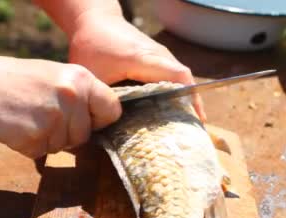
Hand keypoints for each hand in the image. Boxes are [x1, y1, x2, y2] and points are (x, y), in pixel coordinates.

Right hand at [0, 55, 120, 158]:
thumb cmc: (17, 80)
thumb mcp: (56, 76)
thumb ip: (80, 96)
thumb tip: (97, 124)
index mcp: (82, 79)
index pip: (112, 110)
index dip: (99, 120)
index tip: (87, 121)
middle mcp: (72, 97)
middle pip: (85, 135)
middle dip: (67, 134)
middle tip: (42, 116)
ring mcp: (54, 118)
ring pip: (62, 147)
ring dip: (46, 140)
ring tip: (27, 117)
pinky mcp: (35, 136)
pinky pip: (40, 153)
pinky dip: (28, 146)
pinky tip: (17, 126)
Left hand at [68, 14, 205, 120]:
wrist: (94, 20)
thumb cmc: (91, 46)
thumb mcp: (93, 76)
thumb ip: (104, 98)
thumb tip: (115, 124)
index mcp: (143, 59)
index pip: (177, 76)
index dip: (188, 98)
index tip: (194, 119)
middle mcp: (158, 54)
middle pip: (184, 80)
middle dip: (190, 104)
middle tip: (191, 130)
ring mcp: (160, 54)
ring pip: (180, 77)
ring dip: (184, 98)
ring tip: (184, 124)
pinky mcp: (157, 56)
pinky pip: (172, 75)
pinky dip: (174, 91)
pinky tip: (169, 109)